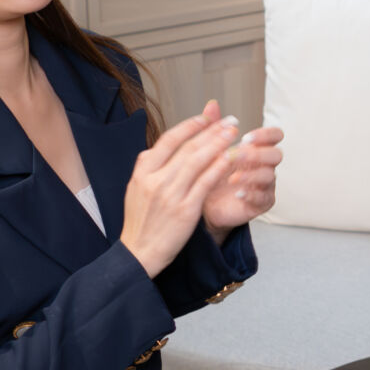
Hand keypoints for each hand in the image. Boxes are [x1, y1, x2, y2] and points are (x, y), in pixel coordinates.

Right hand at [122, 103, 239, 276]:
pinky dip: (219, 167)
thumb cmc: (141, 220)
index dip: (190, 126)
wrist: (139, 252)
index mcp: (142, 172)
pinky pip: (206, 183)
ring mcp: (170, 195)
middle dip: (211, 131)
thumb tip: (161, 145)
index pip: (168, 140)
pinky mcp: (185, 210)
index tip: (207, 117)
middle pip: (187, 148)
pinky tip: (231, 157)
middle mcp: (155, 180)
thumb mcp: (135, 188)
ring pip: (198, 161)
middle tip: (229, 121)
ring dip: (219, 143)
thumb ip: (148, 166)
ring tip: (234, 133)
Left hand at [203, 124, 282, 240]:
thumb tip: (211, 104)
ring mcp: (264, 184)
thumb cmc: (210, 174)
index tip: (246, 138)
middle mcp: (264, 165)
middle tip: (237, 155)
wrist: (202, 203)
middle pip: (276, 155)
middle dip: (258, 153)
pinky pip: (263, 198)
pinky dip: (251, 194)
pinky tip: (237, 193)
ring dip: (252, 174)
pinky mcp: (261, 203)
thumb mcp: (210, 150)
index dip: (266, 134)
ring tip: (233, 177)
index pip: (274, 135)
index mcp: (256, 149)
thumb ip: (215, 128)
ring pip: (270, 176)